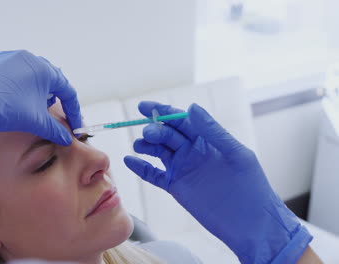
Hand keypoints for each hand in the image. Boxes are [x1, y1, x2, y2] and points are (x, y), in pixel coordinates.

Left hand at [0, 50, 81, 154]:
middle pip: (50, 80)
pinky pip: (14, 74)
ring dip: (37, 92)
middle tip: (54, 115)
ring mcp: (9, 58)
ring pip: (31, 75)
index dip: (73, 110)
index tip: (73, 124)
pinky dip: (20, 87)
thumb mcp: (36, 121)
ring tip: (34, 108)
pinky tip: (15, 101)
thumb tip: (67, 139)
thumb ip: (55, 130)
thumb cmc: (7, 110)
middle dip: (55, 99)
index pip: (66, 90)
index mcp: (43, 69)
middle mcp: (28, 58)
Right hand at [124, 101, 311, 263]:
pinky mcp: (176, 187)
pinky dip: (142, 168)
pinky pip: (155, 175)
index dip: (162, 112)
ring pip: (159, 152)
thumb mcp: (235, 154)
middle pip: (167, 134)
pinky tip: (130, 161)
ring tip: (139, 146)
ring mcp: (183, 169)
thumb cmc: (252, 187)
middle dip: (154, 130)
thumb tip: (191, 107)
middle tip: (147, 134)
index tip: (144, 107)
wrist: (251, 226)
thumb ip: (212, 131)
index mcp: (207, 139)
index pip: (181, 120)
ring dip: (146, 146)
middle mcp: (193, 151)